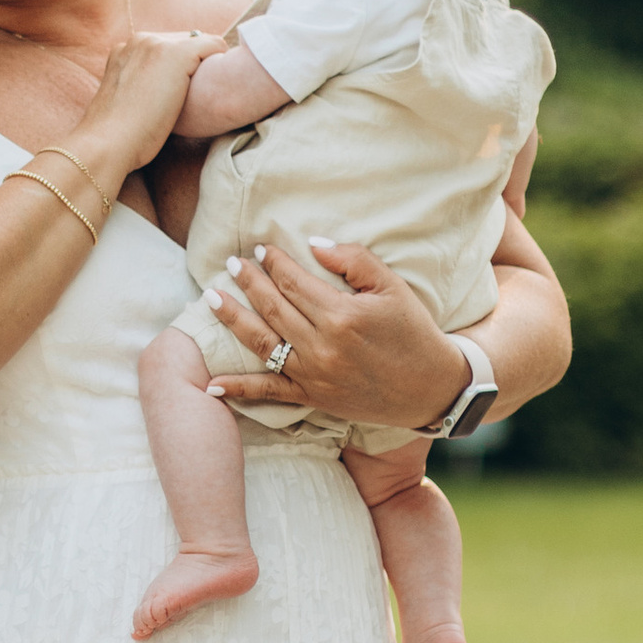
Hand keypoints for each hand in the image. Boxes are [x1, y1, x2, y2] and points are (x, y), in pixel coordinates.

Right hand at [75, 29, 221, 177]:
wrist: (109, 143)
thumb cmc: (116, 135)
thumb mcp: (125, 101)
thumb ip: (139, 87)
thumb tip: (160, 93)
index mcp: (124, 49)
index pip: (164, 46)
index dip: (177, 68)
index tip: (182, 90)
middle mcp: (140, 39)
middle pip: (183, 40)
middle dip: (193, 63)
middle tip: (198, 92)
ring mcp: (157, 44)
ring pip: (199, 42)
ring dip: (205, 64)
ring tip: (208, 90)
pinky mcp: (177, 54)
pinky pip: (214, 45)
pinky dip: (221, 60)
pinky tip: (219, 82)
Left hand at [200, 235, 470, 431]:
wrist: (431, 388)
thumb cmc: (414, 332)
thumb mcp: (393, 287)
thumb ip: (353, 261)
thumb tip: (312, 244)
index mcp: (342, 315)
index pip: (295, 282)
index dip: (274, 264)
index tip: (262, 249)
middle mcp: (322, 346)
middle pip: (273, 308)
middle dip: (248, 282)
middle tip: (230, 263)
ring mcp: (314, 375)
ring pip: (262, 343)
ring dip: (232, 320)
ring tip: (211, 298)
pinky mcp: (312, 398)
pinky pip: (269, 392)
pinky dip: (239, 389)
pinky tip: (211, 384)